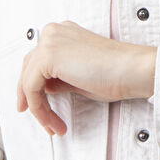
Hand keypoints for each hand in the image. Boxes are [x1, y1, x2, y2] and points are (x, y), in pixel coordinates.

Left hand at [15, 21, 156, 136]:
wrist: (132, 70)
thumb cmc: (116, 75)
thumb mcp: (79, 77)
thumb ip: (59, 79)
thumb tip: (45, 89)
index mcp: (61, 34)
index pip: (37, 62)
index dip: (33, 87)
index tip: (36, 109)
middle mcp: (52, 33)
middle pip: (28, 69)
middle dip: (31, 99)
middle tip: (43, 122)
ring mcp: (48, 42)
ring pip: (27, 80)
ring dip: (38, 109)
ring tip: (53, 127)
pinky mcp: (47, 56)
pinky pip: (31, 87)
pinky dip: (38, 107)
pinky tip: (51, 119)